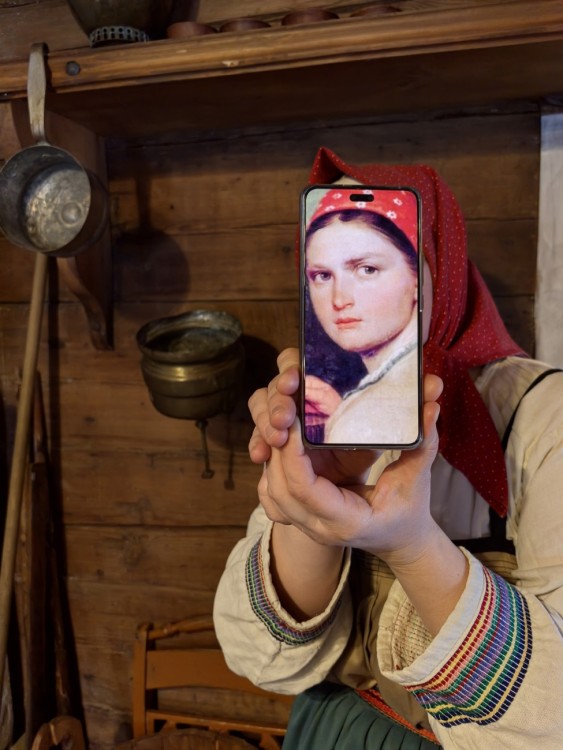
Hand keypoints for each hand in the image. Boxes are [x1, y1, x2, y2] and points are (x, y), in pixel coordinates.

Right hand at [248, 348, 374, 484]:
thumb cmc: (357, 452)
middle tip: (284, 419)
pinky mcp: (268, 439)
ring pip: (260, 406)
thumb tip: (378, 405)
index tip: (293, 383)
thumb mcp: (368, 432)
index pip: (295, 362)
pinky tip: (260, 456)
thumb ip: (367, 417)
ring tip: (276, 439)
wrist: (346, 485)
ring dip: (264, 421)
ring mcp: (277, 417)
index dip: (289, 367)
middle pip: (274, 384)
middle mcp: (294, 396)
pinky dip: (256, 444)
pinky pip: (255, 436)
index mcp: (315, 384)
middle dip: (277, 401)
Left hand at [259, 372, 443, 566]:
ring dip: (272, 457)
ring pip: (271, 493)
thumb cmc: (409, 512)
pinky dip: (273, 468)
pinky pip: (274, 495)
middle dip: (276, 450)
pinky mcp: (301, 516)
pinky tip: (281, 443)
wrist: (400, 541)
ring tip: (282, 422)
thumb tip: (430, 408)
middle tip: (284, 413)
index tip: (294, 419)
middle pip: (280, 490)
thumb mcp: (418, 480)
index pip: (305, 489)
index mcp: (348, 521)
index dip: (292, 453)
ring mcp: (307, 525)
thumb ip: (422, 445)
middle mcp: (320, 527)